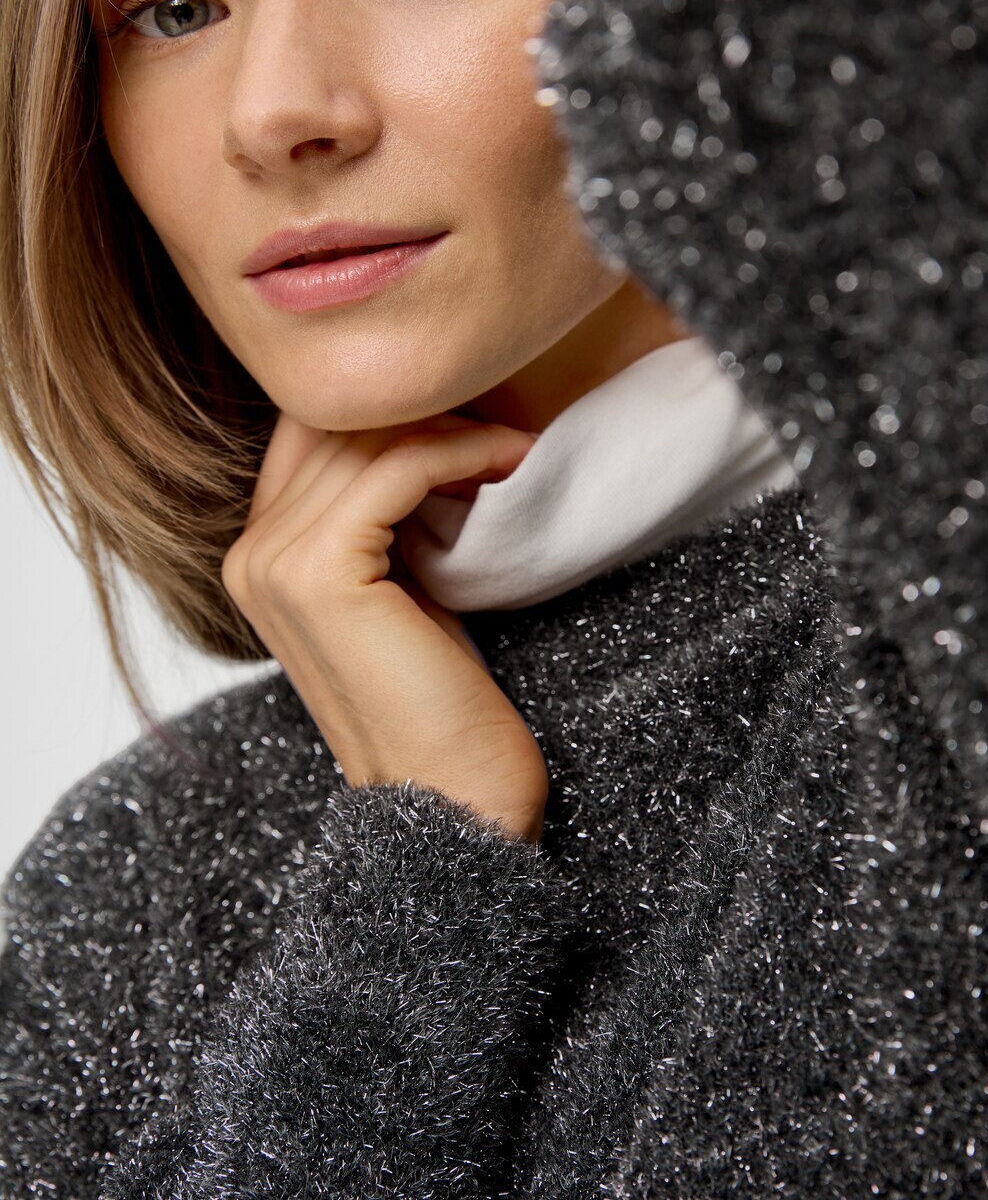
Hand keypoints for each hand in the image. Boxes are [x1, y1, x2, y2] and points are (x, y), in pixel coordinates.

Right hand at [221, 410, 548, 843]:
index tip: (475, 425)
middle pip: (336, 421)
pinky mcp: (318, 571)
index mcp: (258, 554)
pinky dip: (466, 452)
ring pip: (368, 436)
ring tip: (517, 450)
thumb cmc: (438, 695)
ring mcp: (274, 562)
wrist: (449, 796)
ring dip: (457, 429)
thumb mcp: (399, 583)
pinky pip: (398, 466)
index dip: (395, 412)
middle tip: (506, 430)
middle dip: (429, 413)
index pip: (312, 428)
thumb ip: (379, 512)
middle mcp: (249, 552)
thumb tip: (422, 425)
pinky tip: (513, 464)